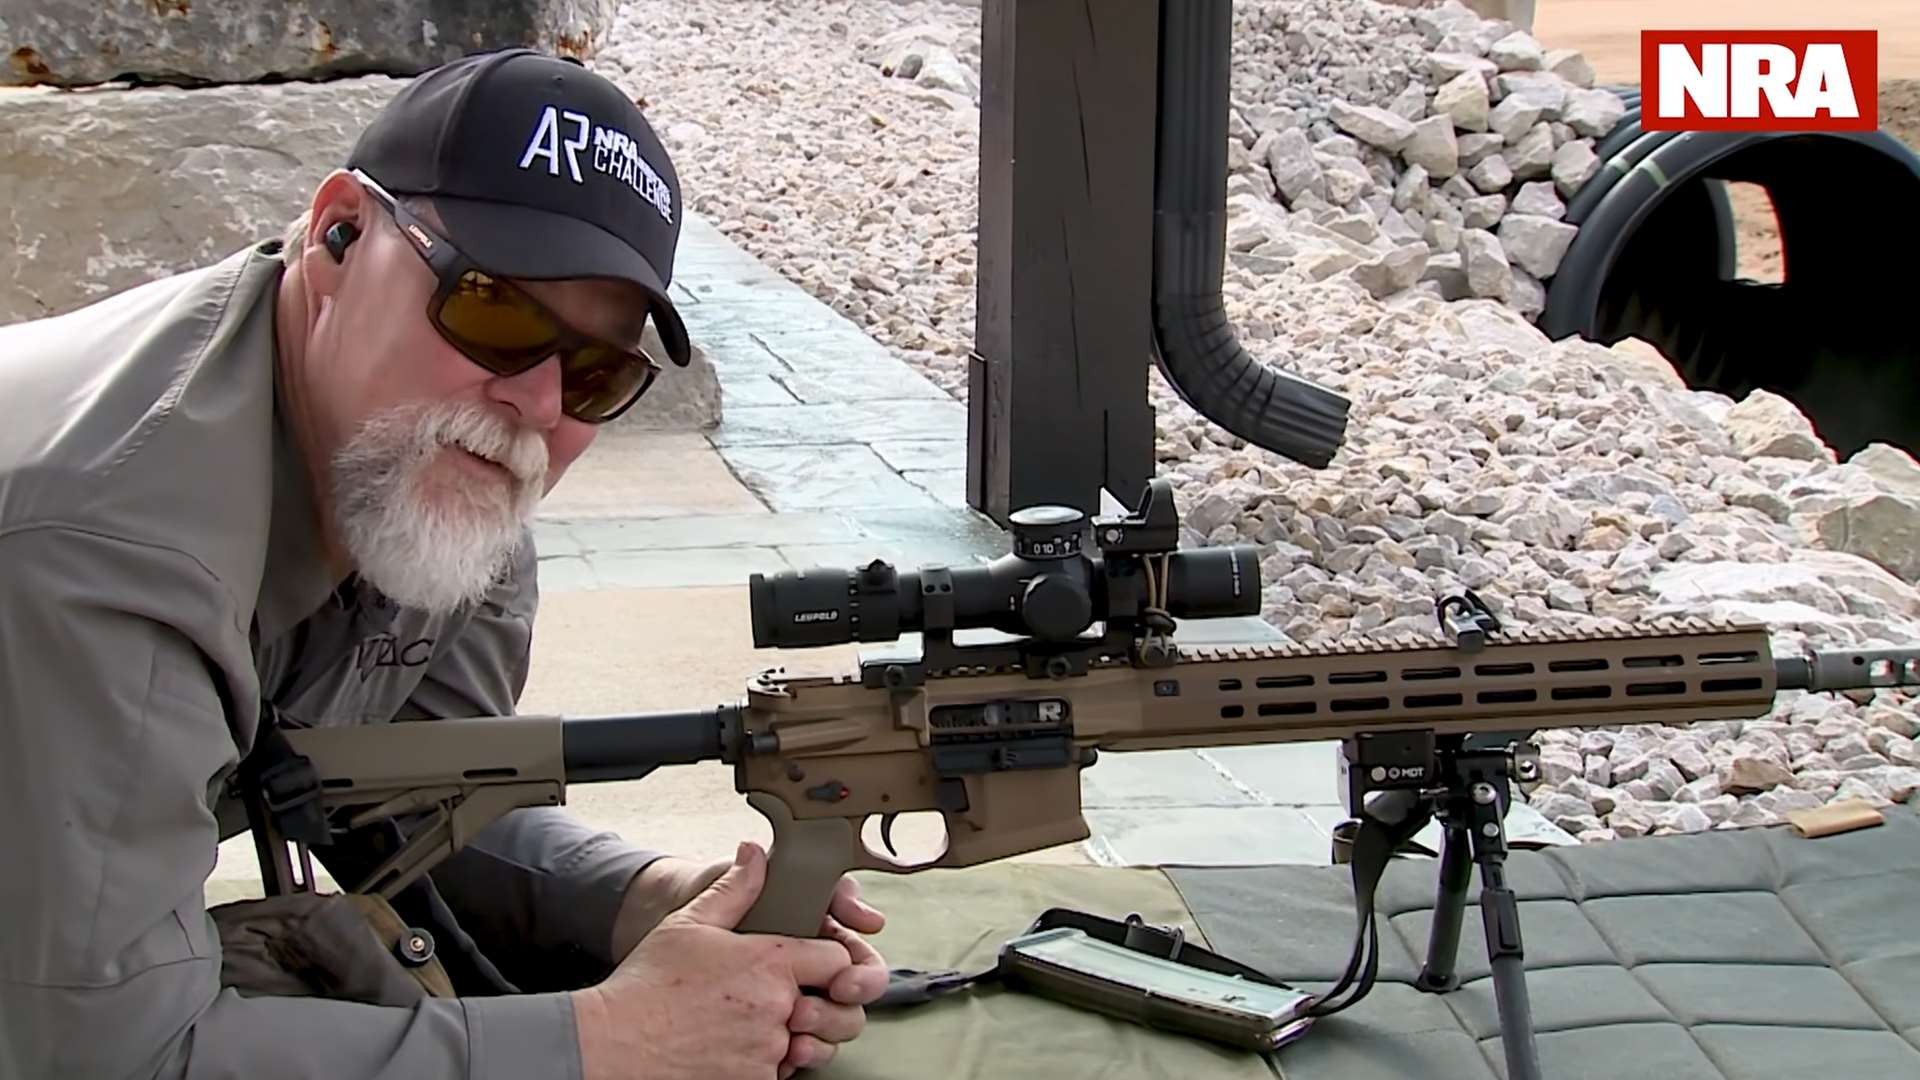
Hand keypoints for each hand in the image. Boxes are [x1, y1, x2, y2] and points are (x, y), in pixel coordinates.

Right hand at [575, 842, 890, 1079]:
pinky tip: (731, 1048)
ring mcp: (767, 1052)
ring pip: (801, 1042)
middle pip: (826, 1007)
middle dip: (810, 1004)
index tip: (811, 965)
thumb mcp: (689, 922)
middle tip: (774, 1001)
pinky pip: (777, 1074)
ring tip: (746, 1025)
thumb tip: (755, 855)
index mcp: (770, 963)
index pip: (838, 959)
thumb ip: (733, 888)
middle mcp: (777, 1009)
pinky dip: (760, 1065)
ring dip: (784, 1036)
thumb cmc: (648, 986)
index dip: (828, 960)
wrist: (614, 1044)